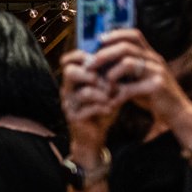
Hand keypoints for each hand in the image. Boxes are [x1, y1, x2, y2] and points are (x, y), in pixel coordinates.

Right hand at [60, 45, 131, 161]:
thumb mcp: (106, 88)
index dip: (82, 56)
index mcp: (74, 79)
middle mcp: (67, 90)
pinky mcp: (74, 117)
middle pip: (70, 72)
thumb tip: (124, 57)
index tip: (99, 60)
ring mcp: (69, 104)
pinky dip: (102, 107)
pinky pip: (88, 109)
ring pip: (82, 92)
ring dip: (101, 93)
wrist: (93, 135)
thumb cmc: (100, 107)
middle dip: (92, 74)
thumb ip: (109, 74)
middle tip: (105, 82)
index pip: (68, 60)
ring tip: (111, 97)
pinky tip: (110, 109)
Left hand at [87, 29, 191, 126]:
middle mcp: (154, 59)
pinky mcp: (157, 86)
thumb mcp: (137, 78)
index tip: (98, 41)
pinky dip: (117, 94)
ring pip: (127, 63)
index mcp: (149, 55)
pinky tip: (111, 101)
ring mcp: (157, 71)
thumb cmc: (151, 95)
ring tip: (103, 86)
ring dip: (110, 75)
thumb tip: (98, 62)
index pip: (134, 35)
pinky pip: (130, 87)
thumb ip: (123, 69)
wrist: (175, 111)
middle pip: (125, 47)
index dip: (115, 34)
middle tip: (89, 65)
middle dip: (103, 55)